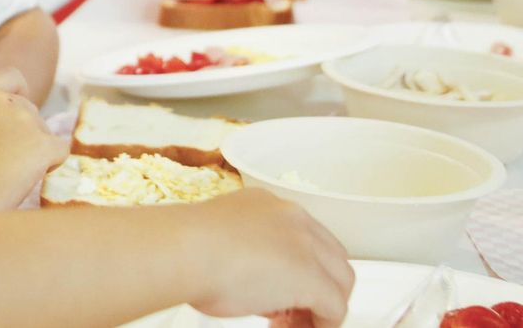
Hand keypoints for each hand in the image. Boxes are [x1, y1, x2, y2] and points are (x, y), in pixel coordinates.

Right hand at [183, 189, 353, 325]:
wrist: (183, 249)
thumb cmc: (184, 247)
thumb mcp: (217, 241)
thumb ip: (243, 254)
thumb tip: (249, 284)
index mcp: (267, 206)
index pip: (302, 237)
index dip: (299, 268)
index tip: (280, 289)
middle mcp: (292, 218)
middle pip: (330, 256)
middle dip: (319, 286)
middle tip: (293, 312)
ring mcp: (306, 245)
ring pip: (340, 280)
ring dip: (323, 306)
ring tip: (295, 325)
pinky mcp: (311, 277)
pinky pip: (334, 308)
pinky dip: (323, 324)